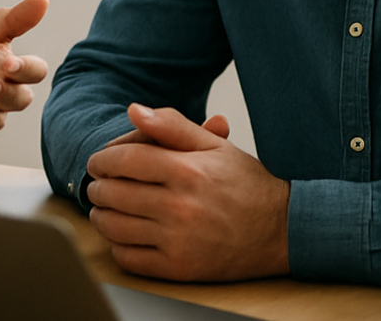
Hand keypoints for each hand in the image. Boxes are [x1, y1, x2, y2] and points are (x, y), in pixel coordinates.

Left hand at [85, 104, 289, 281]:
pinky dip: (117, 246)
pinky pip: (128, 258)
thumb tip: (133, 110)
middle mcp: (181, 206)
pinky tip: (124, 235)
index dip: (102, 160)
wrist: (283, 231)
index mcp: (187, 171)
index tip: (98, 163)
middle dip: (98, 187)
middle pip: (113, 193)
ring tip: (105, 208)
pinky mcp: (179, 269)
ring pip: (114, 227)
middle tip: (99, 186)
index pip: (124, 161)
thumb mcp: (213, 146)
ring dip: (101, 216)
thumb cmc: (246, 184)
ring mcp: (179, 241)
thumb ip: (171, 125)